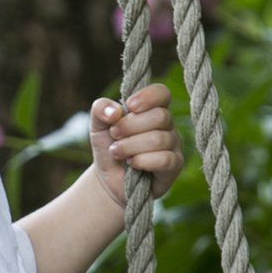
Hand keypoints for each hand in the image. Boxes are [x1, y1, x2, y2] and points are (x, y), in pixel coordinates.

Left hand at [88, 85, 183, 209]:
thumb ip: (100, 109)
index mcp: (152, 109)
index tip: (129, 106)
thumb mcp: (98, 125)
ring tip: (117, 151)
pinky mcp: (174, 166)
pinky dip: (143, 160)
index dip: (147, 97)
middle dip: (130, 126)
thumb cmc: (108, 147)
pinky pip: (164, 159)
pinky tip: (132, 163)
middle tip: (114, 134)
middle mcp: (167, 125)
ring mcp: (173, 145)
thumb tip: (115, 111)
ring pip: (159, 139)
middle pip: (160, 116)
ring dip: (131, 146)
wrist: (109, 179)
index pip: (162, 93)